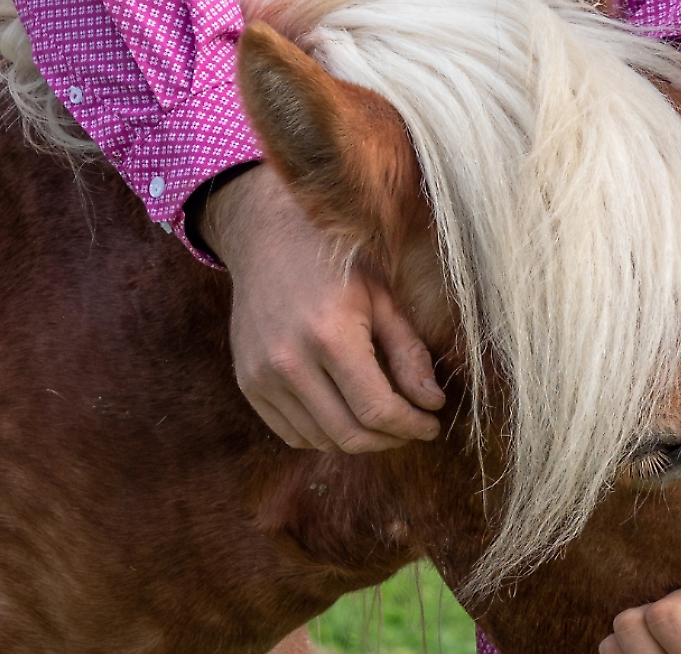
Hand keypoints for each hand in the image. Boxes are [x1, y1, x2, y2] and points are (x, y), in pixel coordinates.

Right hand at [202, 164, 445, 451]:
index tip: (432, 424)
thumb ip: (409, 354)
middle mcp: (289, 362)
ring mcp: (262, 376)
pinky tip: (349, 417)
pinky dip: (325, 436)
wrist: (268, 239)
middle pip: (348, 434)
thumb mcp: (384, 298)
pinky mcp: (247, 383)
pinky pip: (291, 432)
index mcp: (331, 335)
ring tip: (386, 423)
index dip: (412, 426)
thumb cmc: (336, 263)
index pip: (376, 409)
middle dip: (391, 440)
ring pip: (320, 439)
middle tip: (414, 428)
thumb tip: (432, 403)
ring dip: (360, 441)